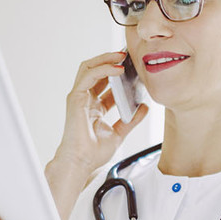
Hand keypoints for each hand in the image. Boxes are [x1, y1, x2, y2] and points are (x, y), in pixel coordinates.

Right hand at [54, 51, 147, 174]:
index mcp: (94, 107)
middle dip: (110, 60)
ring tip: (122, 56)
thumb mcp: (119, 133)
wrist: (81, 163)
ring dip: (105, 59)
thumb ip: (131, 120)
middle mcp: (86, 99)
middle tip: (127, 55)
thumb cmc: (93, 153)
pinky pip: (89, 76)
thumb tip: (144, 107)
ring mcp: (79, 98)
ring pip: (89, 68)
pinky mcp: (76, 98)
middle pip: (96, 70)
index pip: (105, 83)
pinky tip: (118, 69)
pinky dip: (103, 69)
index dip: (118, 72)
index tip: (134, 67)